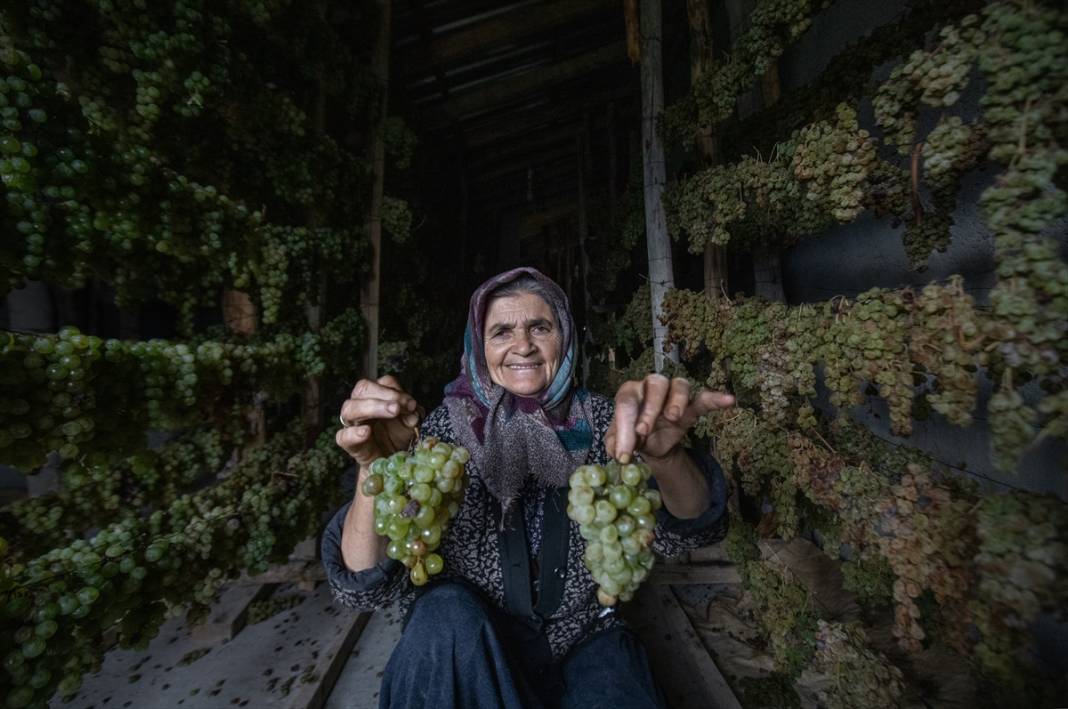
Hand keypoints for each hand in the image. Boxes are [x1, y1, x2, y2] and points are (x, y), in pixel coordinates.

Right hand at [335, 375, 421, 467]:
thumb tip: (414, 413)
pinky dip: (353, 433)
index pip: (383, 383)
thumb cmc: (397, 438)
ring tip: (393, 412)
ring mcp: (352, 423)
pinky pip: (343, 436)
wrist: (390, 463)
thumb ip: (411, 416)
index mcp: (377, 396)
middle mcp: (362, 405)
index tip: (411, 404)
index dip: (397, 391)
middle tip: (399, 407)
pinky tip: (366, 432)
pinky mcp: (349, 443)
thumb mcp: (409, 425)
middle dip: (384, 395)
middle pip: (363, 389)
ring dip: (372, 407)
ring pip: (350, 408)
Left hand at [605, 374, 733, 462]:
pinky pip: (704, 398)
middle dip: (649, 408)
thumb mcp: (618, 444)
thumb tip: (619, 453)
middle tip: (644, 431)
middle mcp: (651, 387)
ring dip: (676, 400)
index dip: (624, 426)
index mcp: (629, 393)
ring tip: (673, 417)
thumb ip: (615, 446)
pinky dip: (716, 398)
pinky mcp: (691, 405)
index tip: (626, 451)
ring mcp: (672, 394)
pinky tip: (729, 400)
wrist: (651, 443)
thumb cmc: (633, 436)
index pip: (626, 402)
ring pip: (678, 385)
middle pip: (654, 384)